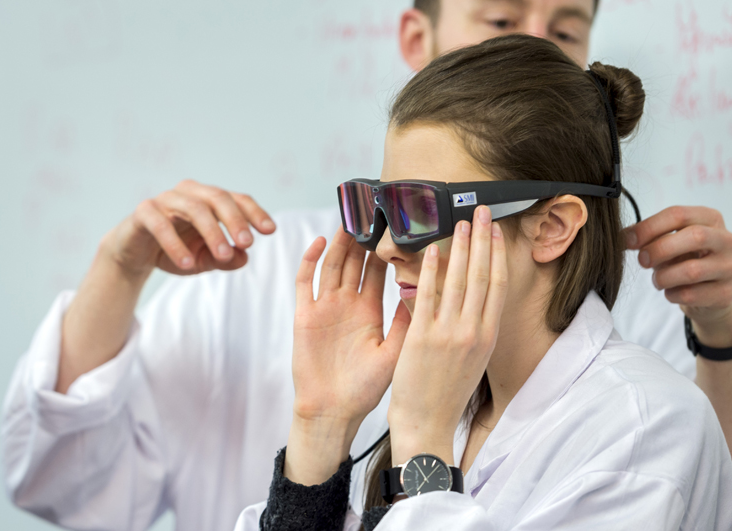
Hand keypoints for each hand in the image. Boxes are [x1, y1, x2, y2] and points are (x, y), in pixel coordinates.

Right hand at [101, 179, 275, 279]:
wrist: (134, 254)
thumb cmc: (174, 251)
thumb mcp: (203, 260)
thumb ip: (224, 258)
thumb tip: (244, 258)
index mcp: (208, 199)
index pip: (236, 199)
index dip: (254, 213)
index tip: (270, 231)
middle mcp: (189, 193)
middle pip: (218, 198)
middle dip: (235, 220)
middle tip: (247, 243)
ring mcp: (165, 199)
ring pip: (193, 208)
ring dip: (211, 232)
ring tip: (222, 256)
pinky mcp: (144, 212)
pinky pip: (161, 224)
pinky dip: (175, 244)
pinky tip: (186, 263)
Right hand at [285, 227, 411, 484]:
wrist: (333, 411)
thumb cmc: (364, 389)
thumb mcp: (394, 353)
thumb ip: (406, 322)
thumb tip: (427, 291)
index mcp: (369, 311)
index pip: (378, 270)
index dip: (386, 248)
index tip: (397, 224)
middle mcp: (347, 304)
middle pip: (353, 261)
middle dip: (361, 236)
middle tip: (371, 208)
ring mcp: (324, 307)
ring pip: (331, 265)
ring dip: (339, 241)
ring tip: (350, 217)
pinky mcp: (304, 315)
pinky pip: (305, 282)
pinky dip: (310, 261)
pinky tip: (319, 242)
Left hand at [388, 207, 507, 464]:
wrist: (427, 422)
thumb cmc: (445, 393)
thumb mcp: (471, 359)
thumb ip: (472, 328)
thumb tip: (471, 300)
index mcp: (487, 336)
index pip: (496, 286)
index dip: (497, 255)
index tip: (496, 231)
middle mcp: (473, 331)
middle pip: (481, 276)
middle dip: (483, 240)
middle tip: (483, 211)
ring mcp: (449, 333)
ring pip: (458, 281)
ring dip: (460, 247)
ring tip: (460, 222)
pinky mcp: (424, 337)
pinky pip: (428, 296)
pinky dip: (430, 271)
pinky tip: (430, 250)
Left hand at [626, 206, 731, 346]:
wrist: (705, 293)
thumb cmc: (683, 259)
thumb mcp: (668, 241)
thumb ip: (648, 236)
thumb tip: (623, 237)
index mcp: (710, 219)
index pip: (678, 214)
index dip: (648, 227)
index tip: (627, 241)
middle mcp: (726, 240)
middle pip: (695, 236)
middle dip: (660, 249)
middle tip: (642, 261)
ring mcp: (729, 267)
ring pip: (692, 270)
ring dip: (663, 277)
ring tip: (657, 280)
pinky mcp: (724, 293)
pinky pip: (691, 294)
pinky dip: (672, 294)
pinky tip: (671, 292)